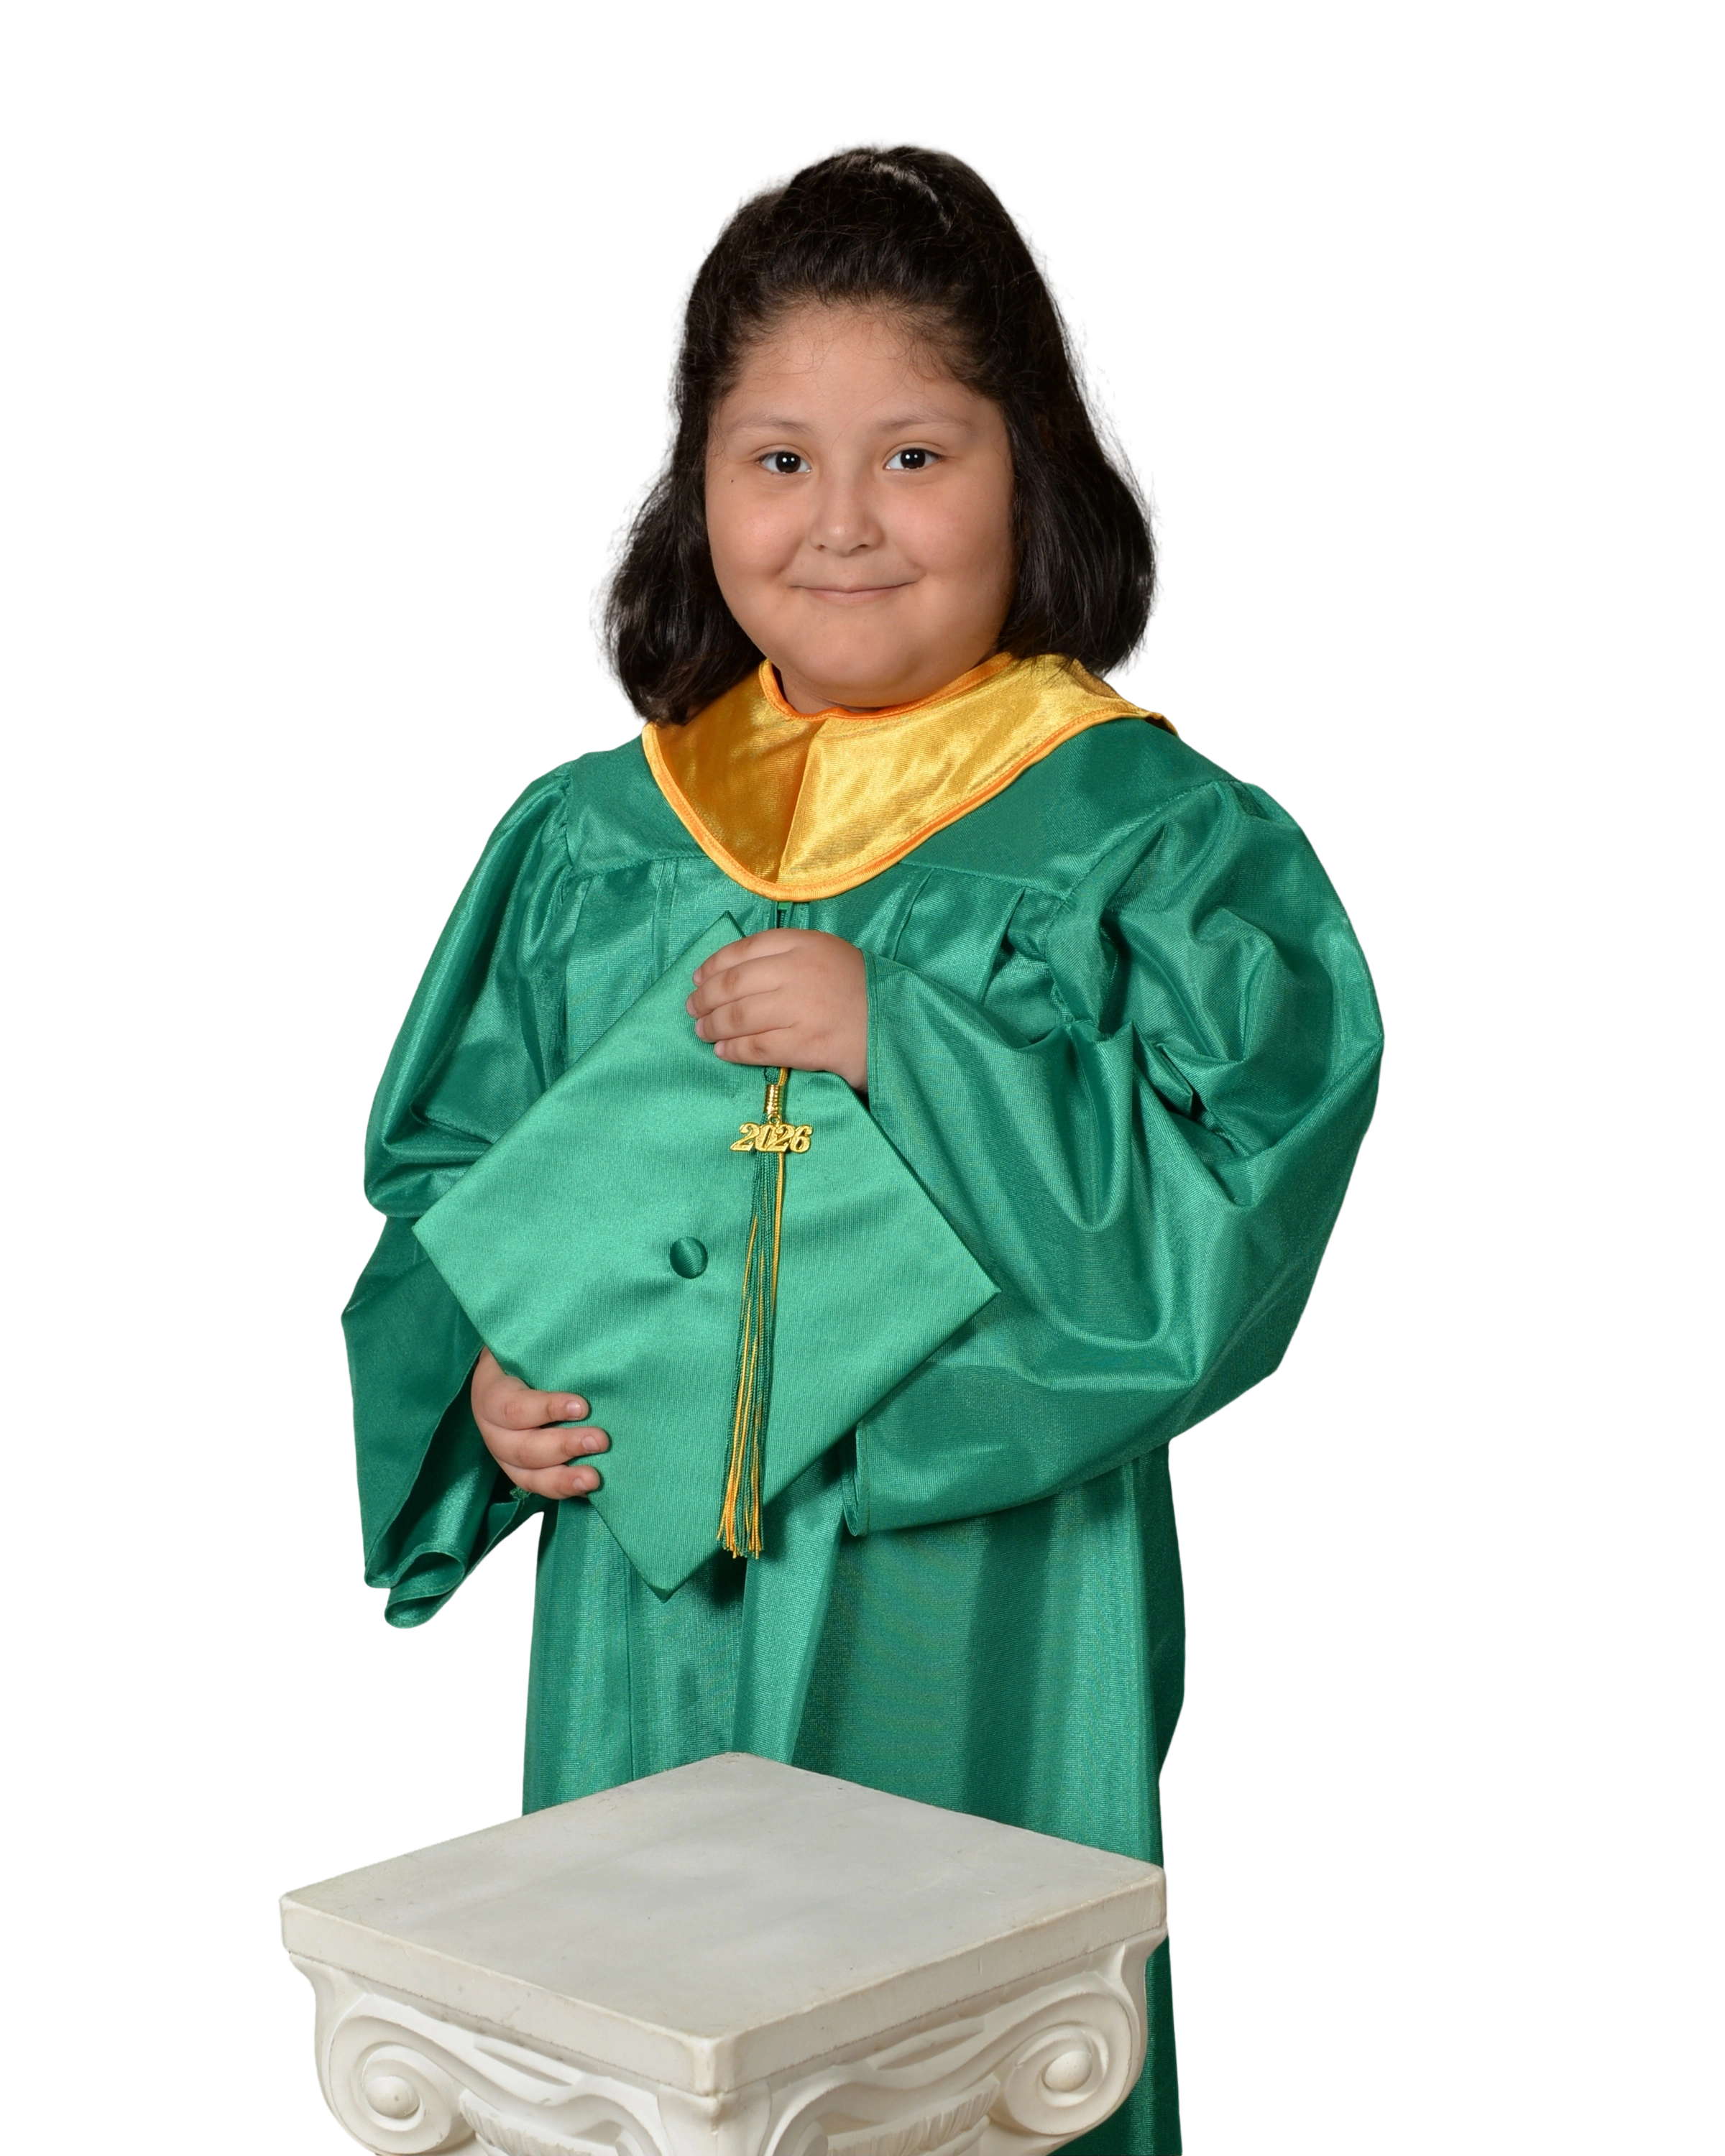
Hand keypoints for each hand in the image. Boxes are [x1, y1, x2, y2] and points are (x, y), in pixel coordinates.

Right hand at [471, 1346, 609, 1500]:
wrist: (510, 1371)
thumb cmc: (525, 1354)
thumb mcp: (527, 1345)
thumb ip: (548, 1350)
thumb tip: (591, 1345)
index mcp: (490, 1394)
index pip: (513, 1408)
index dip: (547, 1409)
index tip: (582, 1406)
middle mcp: (493, 1430)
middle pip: (524, 1448)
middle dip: (564, 1446)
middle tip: (600, 1440)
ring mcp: (504, 1455)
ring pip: (529, 1475)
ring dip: (563, 1478)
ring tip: (594, 1478)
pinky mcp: (519, 1471)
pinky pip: (537, 1487)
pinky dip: (562, 1490)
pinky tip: (586, 1488)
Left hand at [686, 928, 867, 1093]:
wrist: (901, 1024)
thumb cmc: (862, 988)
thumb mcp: (828, 952)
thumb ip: (788, 955)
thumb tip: (736, 970)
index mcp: (803, 944)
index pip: (744, 949)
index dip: (714, 965)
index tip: (697, 977)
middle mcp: (797, 972)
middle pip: (734, 984)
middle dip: (705, 998)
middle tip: (692, 1009)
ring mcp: (800, 1009)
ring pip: (739, 1016)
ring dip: (713, 1026)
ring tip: (701, 1032)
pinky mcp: (805, 1044)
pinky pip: (757, 1047)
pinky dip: (734, 1050)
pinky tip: (723, 1052)